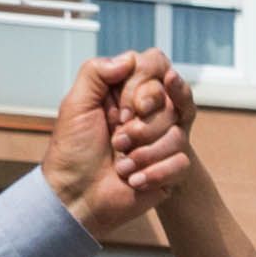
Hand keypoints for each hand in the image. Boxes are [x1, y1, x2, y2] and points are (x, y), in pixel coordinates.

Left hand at [45, 53, 174, 238]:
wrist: (77, 197)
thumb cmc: (73, 153)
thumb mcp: (75, 105)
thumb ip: (96, 72)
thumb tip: (130, 59)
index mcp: (127, 93)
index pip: (156, 69)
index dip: (144, 89)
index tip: (122, 112)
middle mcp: (148, 113)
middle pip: (171, 103)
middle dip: (142, 127)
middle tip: (118, 141)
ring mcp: (162, 141)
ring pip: (178, 134)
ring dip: (144, 153)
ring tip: (122, 164)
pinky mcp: (171, 168)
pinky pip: (182, 161)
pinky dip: (154, 173)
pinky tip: (133, 180)